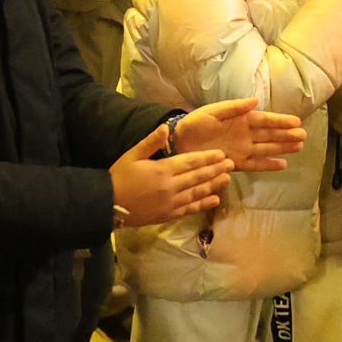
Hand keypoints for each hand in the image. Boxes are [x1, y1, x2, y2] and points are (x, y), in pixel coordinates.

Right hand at [110, 129, 228, 225]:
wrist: (109, 204)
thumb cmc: (120, 176)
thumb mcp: (133, 154)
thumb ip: (151, 141)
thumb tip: (167, 127)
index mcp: (163, 169)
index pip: (191, 162)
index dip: (207, 158)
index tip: (221, 154)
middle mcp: (171, 187)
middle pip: (198, 177)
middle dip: (216, 170)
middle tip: (231, 164)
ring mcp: (171, 203)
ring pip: (197, 192)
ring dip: (214, 186)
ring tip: (227, 179)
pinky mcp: (168, 215)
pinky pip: (190, 209)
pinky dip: (203, 204)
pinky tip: (215, 200)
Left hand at [177, 96, 306, 171]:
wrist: (179, 143)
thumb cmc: (195, 123)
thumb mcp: (213, 111)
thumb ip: (234, 108)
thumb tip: (255, 101)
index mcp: (240, 119)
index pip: (265, 120)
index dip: (280, 121)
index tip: (297, 121)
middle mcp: (245, 135)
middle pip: (270, 135)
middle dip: (286, 135)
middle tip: (304, 136)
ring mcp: (242, 149)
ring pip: (267, 149)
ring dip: (282, 148)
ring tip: (299, 147)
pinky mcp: (236, 163)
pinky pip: (255, 164)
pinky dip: (268, 165)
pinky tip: (282, 165)